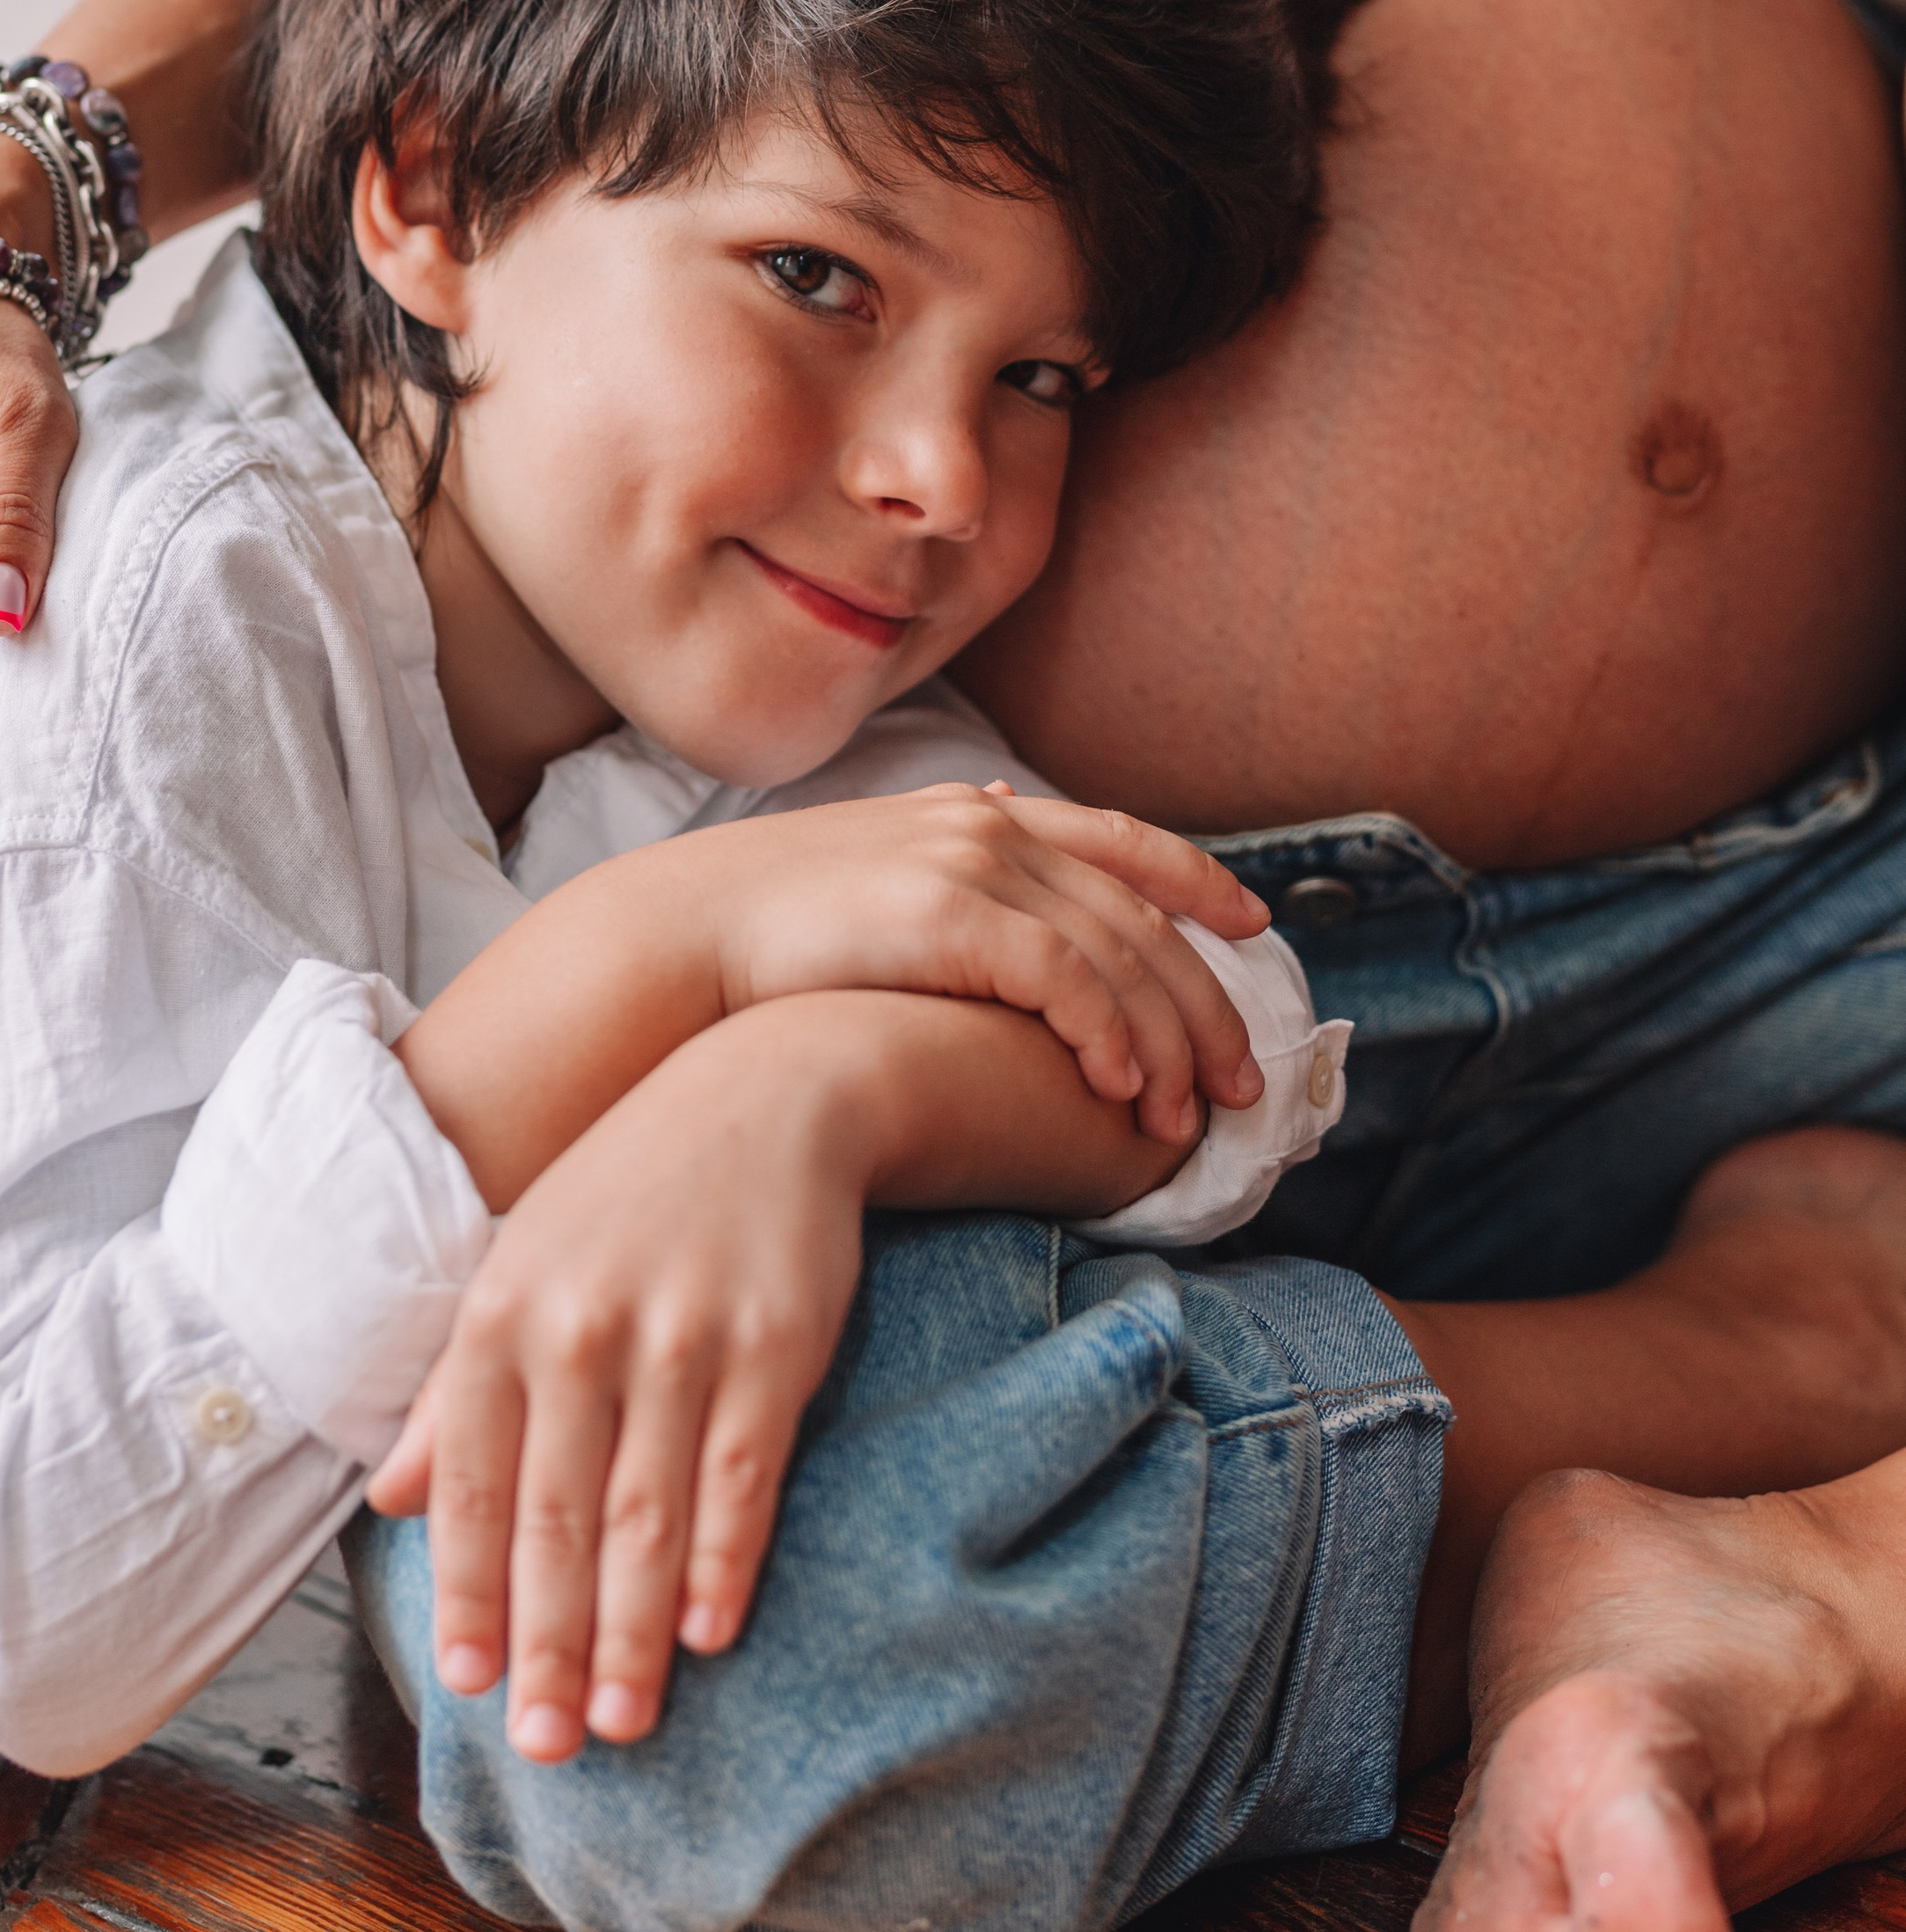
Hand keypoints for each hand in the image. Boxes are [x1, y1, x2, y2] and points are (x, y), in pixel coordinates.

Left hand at [369, 1005, 868, 1760]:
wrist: (765, 1091)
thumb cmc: (627, 1191)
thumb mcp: (520, 1265)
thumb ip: (457, 1390)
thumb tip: (394, 1500)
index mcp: (503, 1313)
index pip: (474, 1484)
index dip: (469, 1592)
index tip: (467, 1684)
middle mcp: (581, 1328)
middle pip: (556, 1517)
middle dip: (544, 1643)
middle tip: (543, 1746)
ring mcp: (680, 1335)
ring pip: (645, 1513)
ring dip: (628, 1632)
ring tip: (618, 1722)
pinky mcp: (772, 1342)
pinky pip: (740, 1473)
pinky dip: (722, 1559)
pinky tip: (707, 1632)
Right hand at [694, 780, 1268, 1144]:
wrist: (676, 941)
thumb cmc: (763, 934)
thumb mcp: (871, 883)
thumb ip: (943, 872)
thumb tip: (989, 830)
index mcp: (974, 813)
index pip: (1121, 840)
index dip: (1199, 880)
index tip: (1255, 927)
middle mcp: (986, 825)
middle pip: (1142, 913)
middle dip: (1205, 1001)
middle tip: (1242, 1082)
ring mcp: (970, 863)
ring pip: (1119, 954)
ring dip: (1166, 1041)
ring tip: (1186, 1118)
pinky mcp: (950, 913)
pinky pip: (1067, 981)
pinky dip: (1108, 1037)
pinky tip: (1120, 1092)